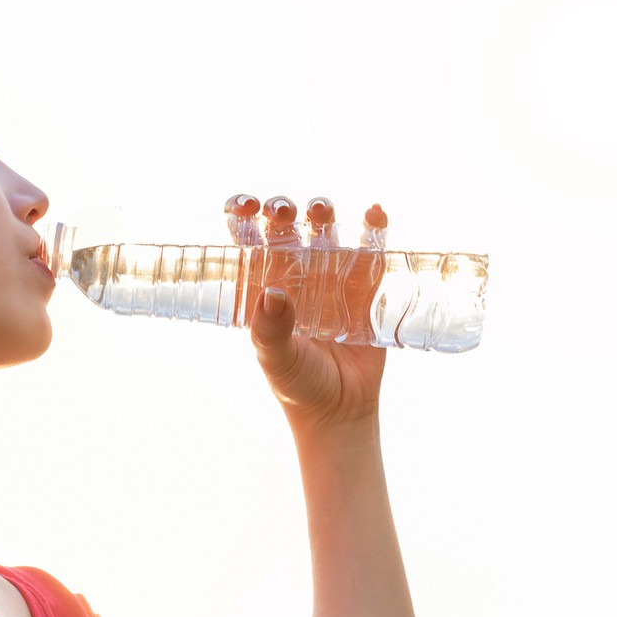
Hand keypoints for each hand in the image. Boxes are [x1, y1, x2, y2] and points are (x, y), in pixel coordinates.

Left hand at [246, 195, 387, 434]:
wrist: (341, 410)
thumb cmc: (298, 384)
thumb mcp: (276, 360)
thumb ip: (270, 331)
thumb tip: (271, 294)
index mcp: (263, 285)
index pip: (248, 239)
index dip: (242, 214)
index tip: (246, 206)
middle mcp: (295, 275)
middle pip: (286, 228)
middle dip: (283, 210)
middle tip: (285, 212)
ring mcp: (330, 277)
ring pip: (325, 231)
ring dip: (322, 213)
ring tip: (322, 212)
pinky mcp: (365, 287)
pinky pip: (369, 251)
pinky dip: (373, 229)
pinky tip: (374, 215)